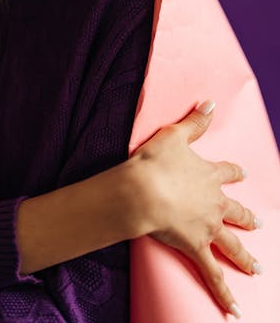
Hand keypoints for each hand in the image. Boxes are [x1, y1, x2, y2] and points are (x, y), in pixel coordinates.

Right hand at [131, 100, 261, 318]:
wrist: (145, 191)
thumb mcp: (174, 134)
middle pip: (236, 212)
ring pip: (232, 245)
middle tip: (258, 224)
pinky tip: (234, 310)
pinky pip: (213, 275)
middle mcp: (214, 203)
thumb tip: (210, 101)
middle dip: (247, 219)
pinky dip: (224, 293)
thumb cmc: (156, 162)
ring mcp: (208, 228)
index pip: (227, 172)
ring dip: (245, 257)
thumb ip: (194, 121)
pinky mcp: (196, 247)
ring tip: (257, 269)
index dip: (235, 173)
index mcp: (209, 175)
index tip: (244, 174)